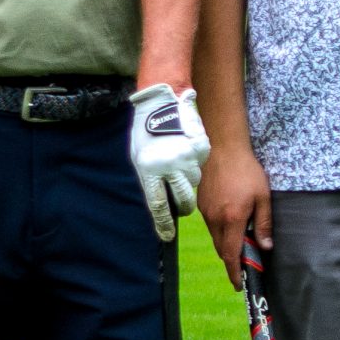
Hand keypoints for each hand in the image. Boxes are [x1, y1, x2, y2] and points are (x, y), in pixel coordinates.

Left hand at [129, 83, 211, 240]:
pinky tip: (187, 153)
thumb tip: (158, 199)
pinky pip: (200, 166)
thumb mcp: (140, 158)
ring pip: (193, 183)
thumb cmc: (146, 131)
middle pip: (182, 201)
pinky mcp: (200, 150)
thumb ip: (148, 179)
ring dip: (188, 180)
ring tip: (180, 166)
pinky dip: (195, 164)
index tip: (166, 236)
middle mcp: (169, 168)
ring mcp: (187, 159)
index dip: (163, 224)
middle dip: (182, 206)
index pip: (158, 206)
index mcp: (150, 171)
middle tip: (181, 203)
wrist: (162, 103)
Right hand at [198, 144, 270, 285]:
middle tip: (245, 262)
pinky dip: (220, 231)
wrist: (222, 149)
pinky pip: (211, 226)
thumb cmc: (246, 171)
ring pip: (215, 238)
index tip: (239, 284)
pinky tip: (231, 221)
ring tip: (240, 240)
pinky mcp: (201, 205)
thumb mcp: (263, 196)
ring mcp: (206, 213)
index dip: (234, 272)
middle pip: (222, 250)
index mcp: (232, 220)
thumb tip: (265, 246)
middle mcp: (215, 220)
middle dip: (232, 260)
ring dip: (226, 245)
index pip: (231, 255)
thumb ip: (264, 223)